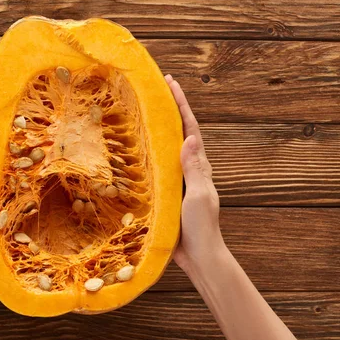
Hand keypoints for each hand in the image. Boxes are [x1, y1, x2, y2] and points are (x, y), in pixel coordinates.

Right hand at [164, 75, 225, 272]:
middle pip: (179, 132)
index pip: (190, 129)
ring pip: (167, 148)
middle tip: (157, 89)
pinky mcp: (168, 193)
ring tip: (145, 111)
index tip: (171, 83)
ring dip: (159, 128)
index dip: (181, 105)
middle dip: (170, 109)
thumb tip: (189, 138)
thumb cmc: (202, 227)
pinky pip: (157, 167)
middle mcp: (190, 169)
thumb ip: (194, 169)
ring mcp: (179, 180)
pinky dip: (150, 152)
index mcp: (199, 166)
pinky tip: (137, 150)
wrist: (199, 256)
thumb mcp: (199, 196)